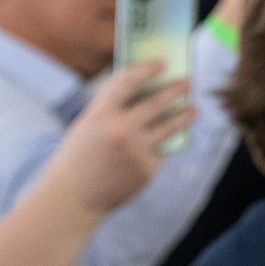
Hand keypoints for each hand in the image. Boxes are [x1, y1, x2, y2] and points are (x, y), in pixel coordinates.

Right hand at [36, 61, 194, 219]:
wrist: (70, 201)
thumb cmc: (74, 162)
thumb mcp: (84, 130)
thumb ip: (109, 112)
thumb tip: (143, 96)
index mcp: (99, 117)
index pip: (128, 82)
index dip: (147, 69)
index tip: (161, 64)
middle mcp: (122, 131)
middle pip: (158, 102)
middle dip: (176, 89)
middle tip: (188, 82)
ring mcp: (137, 152)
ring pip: (170, 127)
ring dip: (185, 115)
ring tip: (194, 109)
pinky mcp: (147, 170)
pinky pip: (158, 153)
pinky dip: (157, 148)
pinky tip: (153, 149)